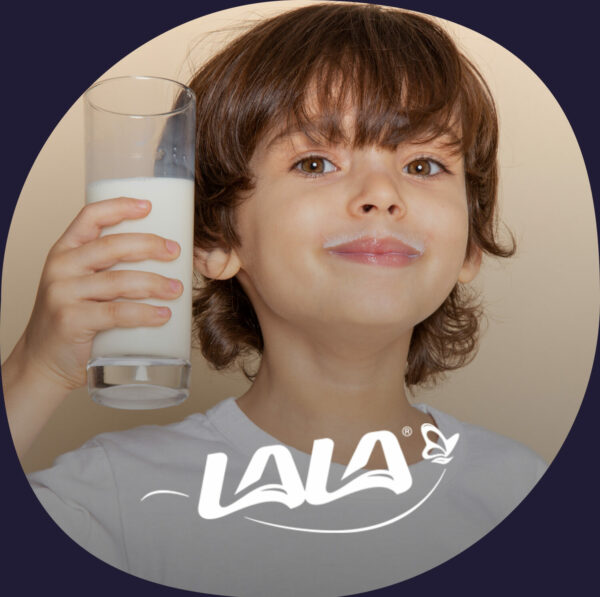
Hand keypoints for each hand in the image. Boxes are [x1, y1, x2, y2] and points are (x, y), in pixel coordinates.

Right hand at [17, 196, 182, 392]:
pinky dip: (144, 314)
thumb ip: (107, 269)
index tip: (148, 206)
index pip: (90, 217)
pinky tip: (163, 315)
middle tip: (176, 251)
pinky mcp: (72, 320)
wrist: (45, 361)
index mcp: (64, 251)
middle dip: (149, 245)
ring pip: (118, 280)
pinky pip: (116, 313)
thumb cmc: (74, 320)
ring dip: (154, 283)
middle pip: (111, 246)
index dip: (120, 207)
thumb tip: (161, 257)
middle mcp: (61, 267)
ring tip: (176, 289)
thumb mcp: (82, 285)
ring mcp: (63, 294)